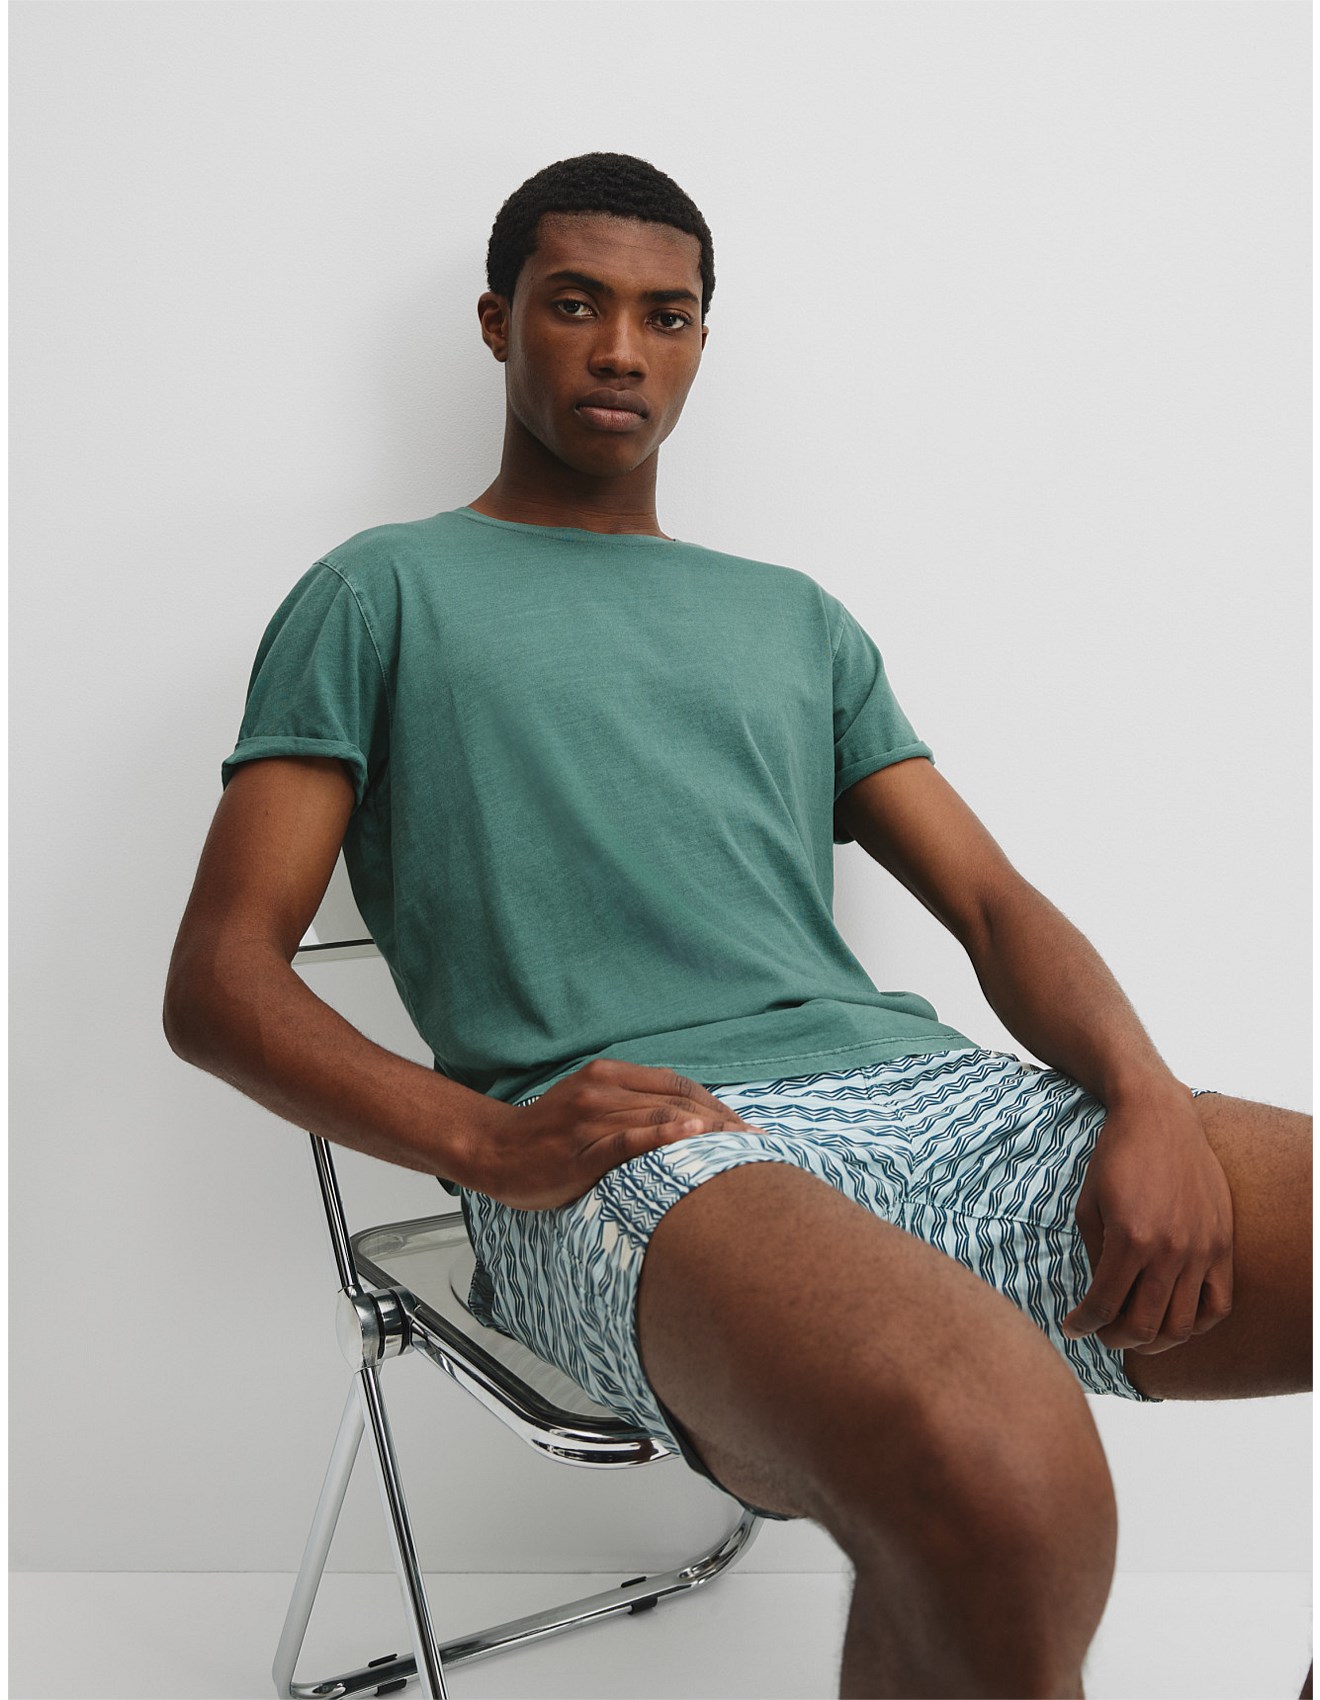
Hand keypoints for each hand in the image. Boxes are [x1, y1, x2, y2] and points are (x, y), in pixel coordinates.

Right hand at [457, 1057, 759, 1210]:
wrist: (493, 1151)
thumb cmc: (546, 1135)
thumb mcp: (590, 1104)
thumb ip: (631, 1104)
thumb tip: (682, 1118)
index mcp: (608, 1076)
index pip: (677, 1085)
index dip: (716, 1103)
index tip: (746, 1125)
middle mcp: (603, 1091)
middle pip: (676, 1100)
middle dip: (722, 1120)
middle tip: (757, 1141)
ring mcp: (590, 1119)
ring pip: (658, 1117)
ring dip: (705, 1130)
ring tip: (740, 1144)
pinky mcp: (579, 1150)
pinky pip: (626, 1140)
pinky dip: (661, 1136)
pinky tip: (689, 1136)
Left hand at [1062, 1083, 1233, 1353]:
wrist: (1159, 1118)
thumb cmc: (1116, 1157)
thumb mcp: (1088, 1205)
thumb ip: (1095, 1256)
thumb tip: (1100, 1298)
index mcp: (1129, 1239)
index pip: (1105, 1305)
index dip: (1083, 1324)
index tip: (1072, 1328)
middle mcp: (1169, 1251)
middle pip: (1144, 1326)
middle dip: (1115, 1340)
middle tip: (1102, 1334)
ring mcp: (1201, 1250)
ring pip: (1182, 1325)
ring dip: (1154, 1341)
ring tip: (1134, 1332)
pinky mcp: (1222, 1245)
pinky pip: (1218, 1305)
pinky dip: (1196, 1324)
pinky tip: (1173, 1319)